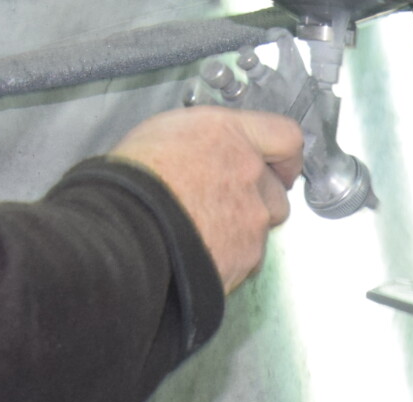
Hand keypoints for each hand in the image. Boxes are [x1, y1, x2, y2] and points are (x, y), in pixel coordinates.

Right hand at [108, 107, 304, 292]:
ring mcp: (252, 216)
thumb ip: (205, 141)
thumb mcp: (164, 133)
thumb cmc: (131, 181)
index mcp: (229, 134)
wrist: (126, 231)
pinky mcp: (248, 255)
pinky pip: (249, 258)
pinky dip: (232, 257)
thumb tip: (210, 152)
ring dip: (244, 230)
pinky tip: (202, 251)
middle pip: (276, 190)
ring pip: (263, 226)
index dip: (286, 157)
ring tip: (206, 231)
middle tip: (226, 206)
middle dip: (258, 200)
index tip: (282, 168)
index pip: (286, 137)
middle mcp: (249, 172)